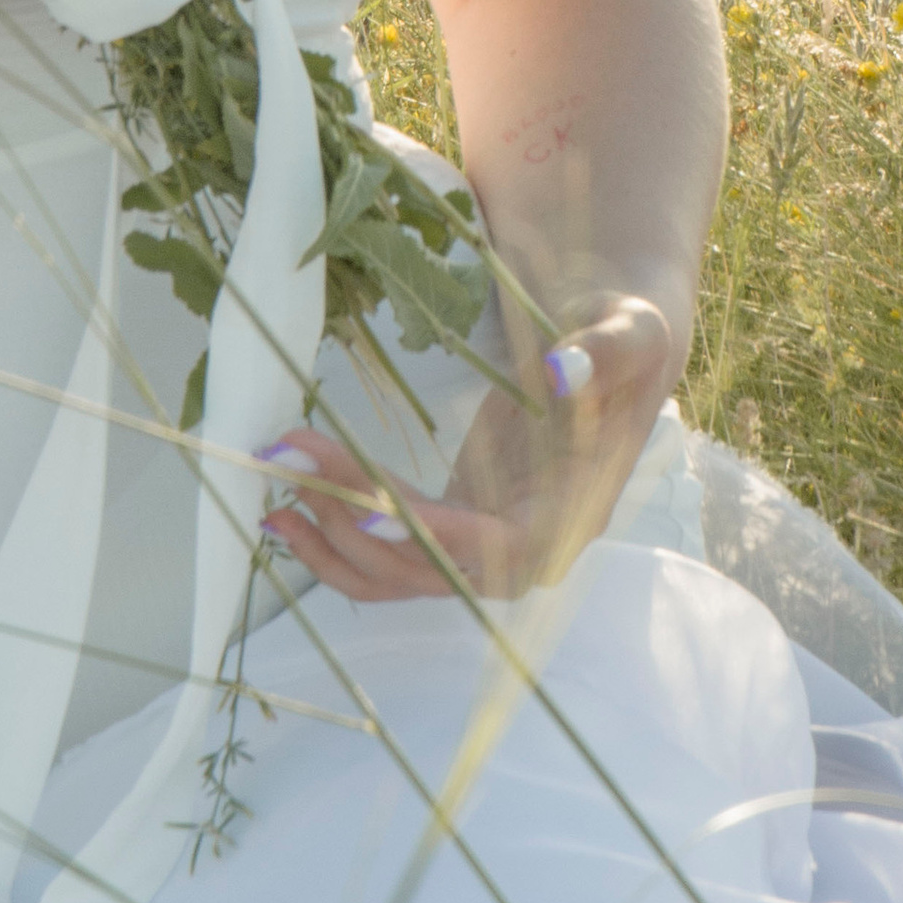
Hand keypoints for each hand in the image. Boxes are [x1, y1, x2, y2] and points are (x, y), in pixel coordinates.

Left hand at [257, 294, 676, 603]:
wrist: (609, 355)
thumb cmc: (623, 341)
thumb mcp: (632, 332)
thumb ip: (605, 352)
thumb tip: (564, 370)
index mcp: (572, 515)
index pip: (499, 548)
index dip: (435, 538)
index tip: (367, 511)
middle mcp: (524, 550)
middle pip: (429, 563)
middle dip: (353, 522)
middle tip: (287, 460)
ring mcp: (482, 546)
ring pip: (397, 570)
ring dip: (329, 539)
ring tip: (271, 484)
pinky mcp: (451, 528)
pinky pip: (388, 555)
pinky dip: (335, 543)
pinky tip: (286, 513)